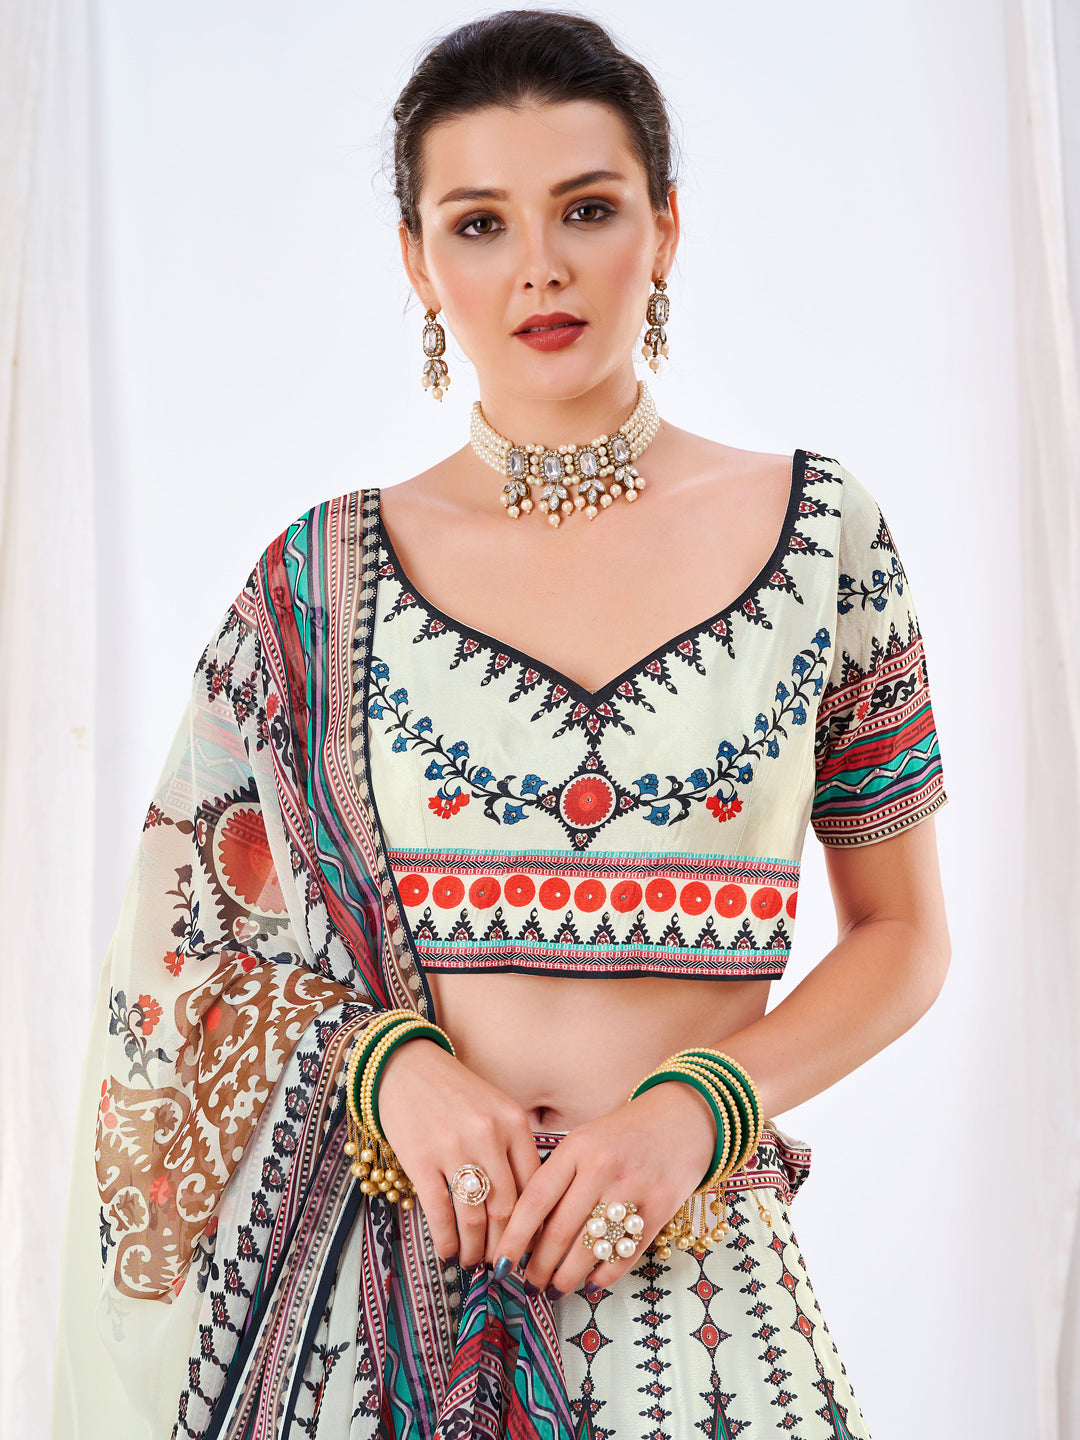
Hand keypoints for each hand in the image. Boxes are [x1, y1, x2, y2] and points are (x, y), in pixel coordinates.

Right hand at [375, 1038, 541, 1268]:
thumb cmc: (455, 1092)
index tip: (529, 1245)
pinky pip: (440, 1214)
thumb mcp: (495, 1110)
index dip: (533, 1225)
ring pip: (475, 1218)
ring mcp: (454, 1148)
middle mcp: (489, 1135)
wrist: (405, 1066)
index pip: (535, 1187)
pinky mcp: (421, 1160)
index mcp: (514, 1122)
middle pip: (507, 1209)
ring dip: (475, 1249)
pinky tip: (448, 1251)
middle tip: (501, 1264)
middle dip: (505, 1245)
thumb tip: (526, 1209)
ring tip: (473, 1261)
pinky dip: (447, 1241)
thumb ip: (512, 1150)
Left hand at [495, 1081, 715, 1298]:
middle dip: (538, 1267)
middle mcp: (602, 1167)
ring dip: (566, 1278)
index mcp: (576, 1147)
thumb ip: (558, 1176)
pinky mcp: (659, 1209)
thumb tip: (524, 1228)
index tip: (498, 1263)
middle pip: (559, 1231)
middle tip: (528, 1284)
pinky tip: (591, 1282)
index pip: (535, 1201)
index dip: (513, 1238)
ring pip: (589, 1250)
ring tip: (554, 1289)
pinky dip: (604, 1277)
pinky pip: (624, 1255)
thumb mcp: (585, 1139)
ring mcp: (632, 1189)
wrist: (683, 1117)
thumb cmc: (624, 1133)